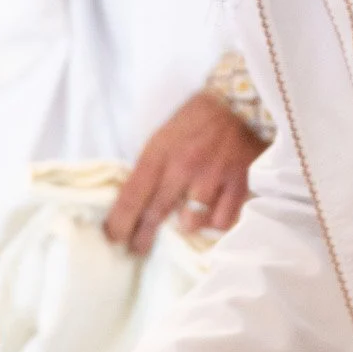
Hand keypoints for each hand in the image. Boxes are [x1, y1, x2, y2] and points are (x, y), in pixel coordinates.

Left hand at [106, 91, 263, 252]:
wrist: (240, 102)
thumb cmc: (196, 120)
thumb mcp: (162, 137)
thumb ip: (150, 168)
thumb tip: (135, 203)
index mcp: (159, 153)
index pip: (131, 195)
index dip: (119, 222)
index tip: (112, 238)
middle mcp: (183, 167)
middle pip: (155, 214)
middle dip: (142, 238)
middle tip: (137, 249)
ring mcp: (212, 177)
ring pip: (191, 223)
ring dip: (185, 227)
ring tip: (184, 223)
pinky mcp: (239, 184)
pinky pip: (222, 221)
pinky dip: (215, 223)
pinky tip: (212, 216)